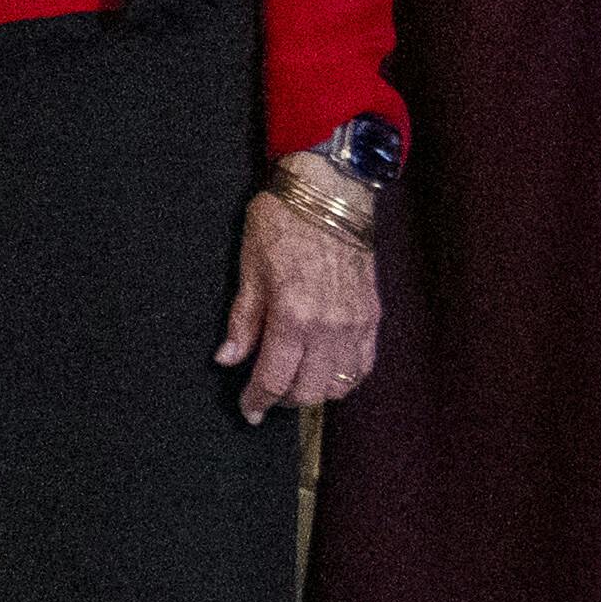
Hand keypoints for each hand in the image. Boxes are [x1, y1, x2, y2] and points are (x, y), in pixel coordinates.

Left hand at [220, 192, 379, 416]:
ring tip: (293, 383)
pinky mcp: (372, 316)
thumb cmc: (283, 223)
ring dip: (314, 392)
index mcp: (293, 317)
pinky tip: (325, 370)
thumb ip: (242, 321)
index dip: (257, 400)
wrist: (330, 192)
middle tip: (266, 395)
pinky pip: (364, 365)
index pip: (274, 378)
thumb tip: (228, 359)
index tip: (248, 409)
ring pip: (339, 385)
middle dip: (283, 400)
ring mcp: (356, 324)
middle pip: (308, 392)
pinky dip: (345, 377)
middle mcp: (329, 328)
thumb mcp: (249, 270)